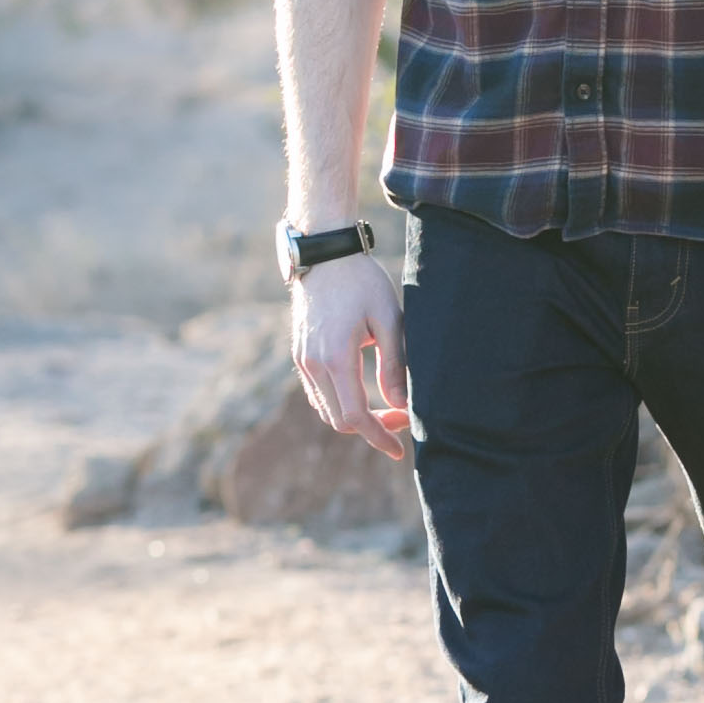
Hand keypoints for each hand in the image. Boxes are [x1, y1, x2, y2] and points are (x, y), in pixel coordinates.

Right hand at [290, 253, 409, 458]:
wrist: (325, 253)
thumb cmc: (362, 281)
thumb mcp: (389, 319)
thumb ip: (395, 365)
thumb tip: (403, 405)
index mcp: (335, 358)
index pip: (354, 417)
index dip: (378, 437)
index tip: (400, 449)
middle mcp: (312, 364)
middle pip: (338, 420)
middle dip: (371, 429)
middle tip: (402, 420)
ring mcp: (302, 360)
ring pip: (326, 409)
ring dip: (354, 418)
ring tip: (387, 410)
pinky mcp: (300, 353)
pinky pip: (318, 393)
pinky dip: (340, 403)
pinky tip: (363, 395)